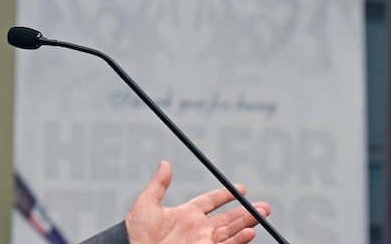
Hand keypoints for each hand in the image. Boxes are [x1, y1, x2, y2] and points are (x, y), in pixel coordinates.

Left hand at [125, 161, 270, 243]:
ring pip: (230, 232)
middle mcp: (197, 229)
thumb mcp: (146, 204)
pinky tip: (249, 232)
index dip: (225, 194)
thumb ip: (159, 185)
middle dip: (245, 211)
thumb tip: (165, 164)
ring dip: (246, 223)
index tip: (241, 188)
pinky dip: (238, 240)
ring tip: (261, 214)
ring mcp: (202, 242)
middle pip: (227, 218)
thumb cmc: (137, 234)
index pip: (210, 201)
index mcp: (185, 214)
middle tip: (263, 206)